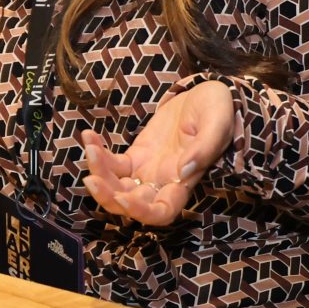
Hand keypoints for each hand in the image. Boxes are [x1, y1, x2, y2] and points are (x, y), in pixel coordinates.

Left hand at [80, 81, 237, 227]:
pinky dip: (97, 153)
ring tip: (90, 148)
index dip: (141, 213)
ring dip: (98, 173)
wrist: (208, 94)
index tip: (122, 198)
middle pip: (131, 204)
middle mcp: (163, 183)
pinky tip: (89, 136)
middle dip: (108, 196)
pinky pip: (112, 163)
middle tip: (91, 178)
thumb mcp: (217, 124)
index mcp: (185, 182)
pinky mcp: (137, 155)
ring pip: (116, 186)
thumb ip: (204, 149)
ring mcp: (147, 170)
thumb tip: (183, 171)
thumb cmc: (219, 110)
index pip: (162, 212)